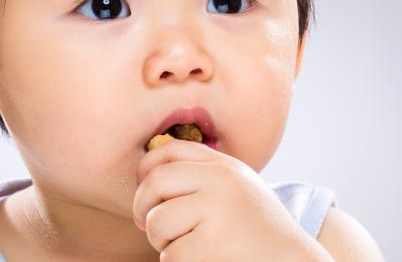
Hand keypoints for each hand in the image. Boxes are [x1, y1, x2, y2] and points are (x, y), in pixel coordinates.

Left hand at [133, 139, 333, 260]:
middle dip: (143, 208)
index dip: (146, 171)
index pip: (168, 151)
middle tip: (149, 226)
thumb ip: (202, 176)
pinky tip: (205, 260)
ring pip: (158, 221)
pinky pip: (170, 254)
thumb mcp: (237, 190)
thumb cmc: (258, 232)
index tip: (149, 195)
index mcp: (226, 166)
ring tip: (191, 246)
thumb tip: (147, 175)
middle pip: (155, 182)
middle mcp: (221, 180)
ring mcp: (215, 210)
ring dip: (163, 241)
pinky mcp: (209, 244)